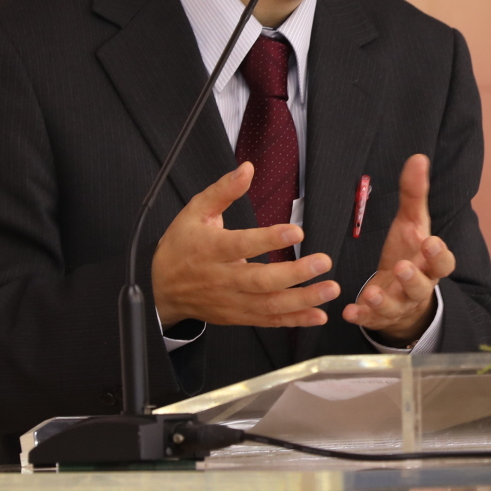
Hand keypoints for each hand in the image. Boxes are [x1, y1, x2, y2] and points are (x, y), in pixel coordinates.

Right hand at [150, 162, 336, 329]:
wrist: (161, 289)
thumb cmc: (181, 246)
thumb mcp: (195, 212)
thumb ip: (223, 191)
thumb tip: (247, 169)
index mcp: (210, 249)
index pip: (241, 245)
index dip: (269, 240)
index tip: (296, 232)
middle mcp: (222, 279)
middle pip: (260, 280)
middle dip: (295, 274)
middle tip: (323, 262)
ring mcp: (231, 301)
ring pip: (269, 305)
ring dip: (302, 300)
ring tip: (330, 289)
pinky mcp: (238, 316)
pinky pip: (268, 321)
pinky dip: (294, 320)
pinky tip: (318, 315)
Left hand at [342, 154, 455, 344]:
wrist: (402, 296)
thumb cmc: (409, 254)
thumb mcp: (411, 224)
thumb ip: (414, 194)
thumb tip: (418, 158)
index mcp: (429, 264)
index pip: (443, 262)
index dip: (438, 254)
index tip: (430, 241)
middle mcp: (417, 287)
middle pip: (422, 287)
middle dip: (413, 279)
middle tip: (403, 267)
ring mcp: (398, 304)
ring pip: (395, 306)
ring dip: (383, 301)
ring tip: (370, 293)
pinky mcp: (378, 317)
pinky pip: (370, 320)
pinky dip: (360, 316)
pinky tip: (348, 311)